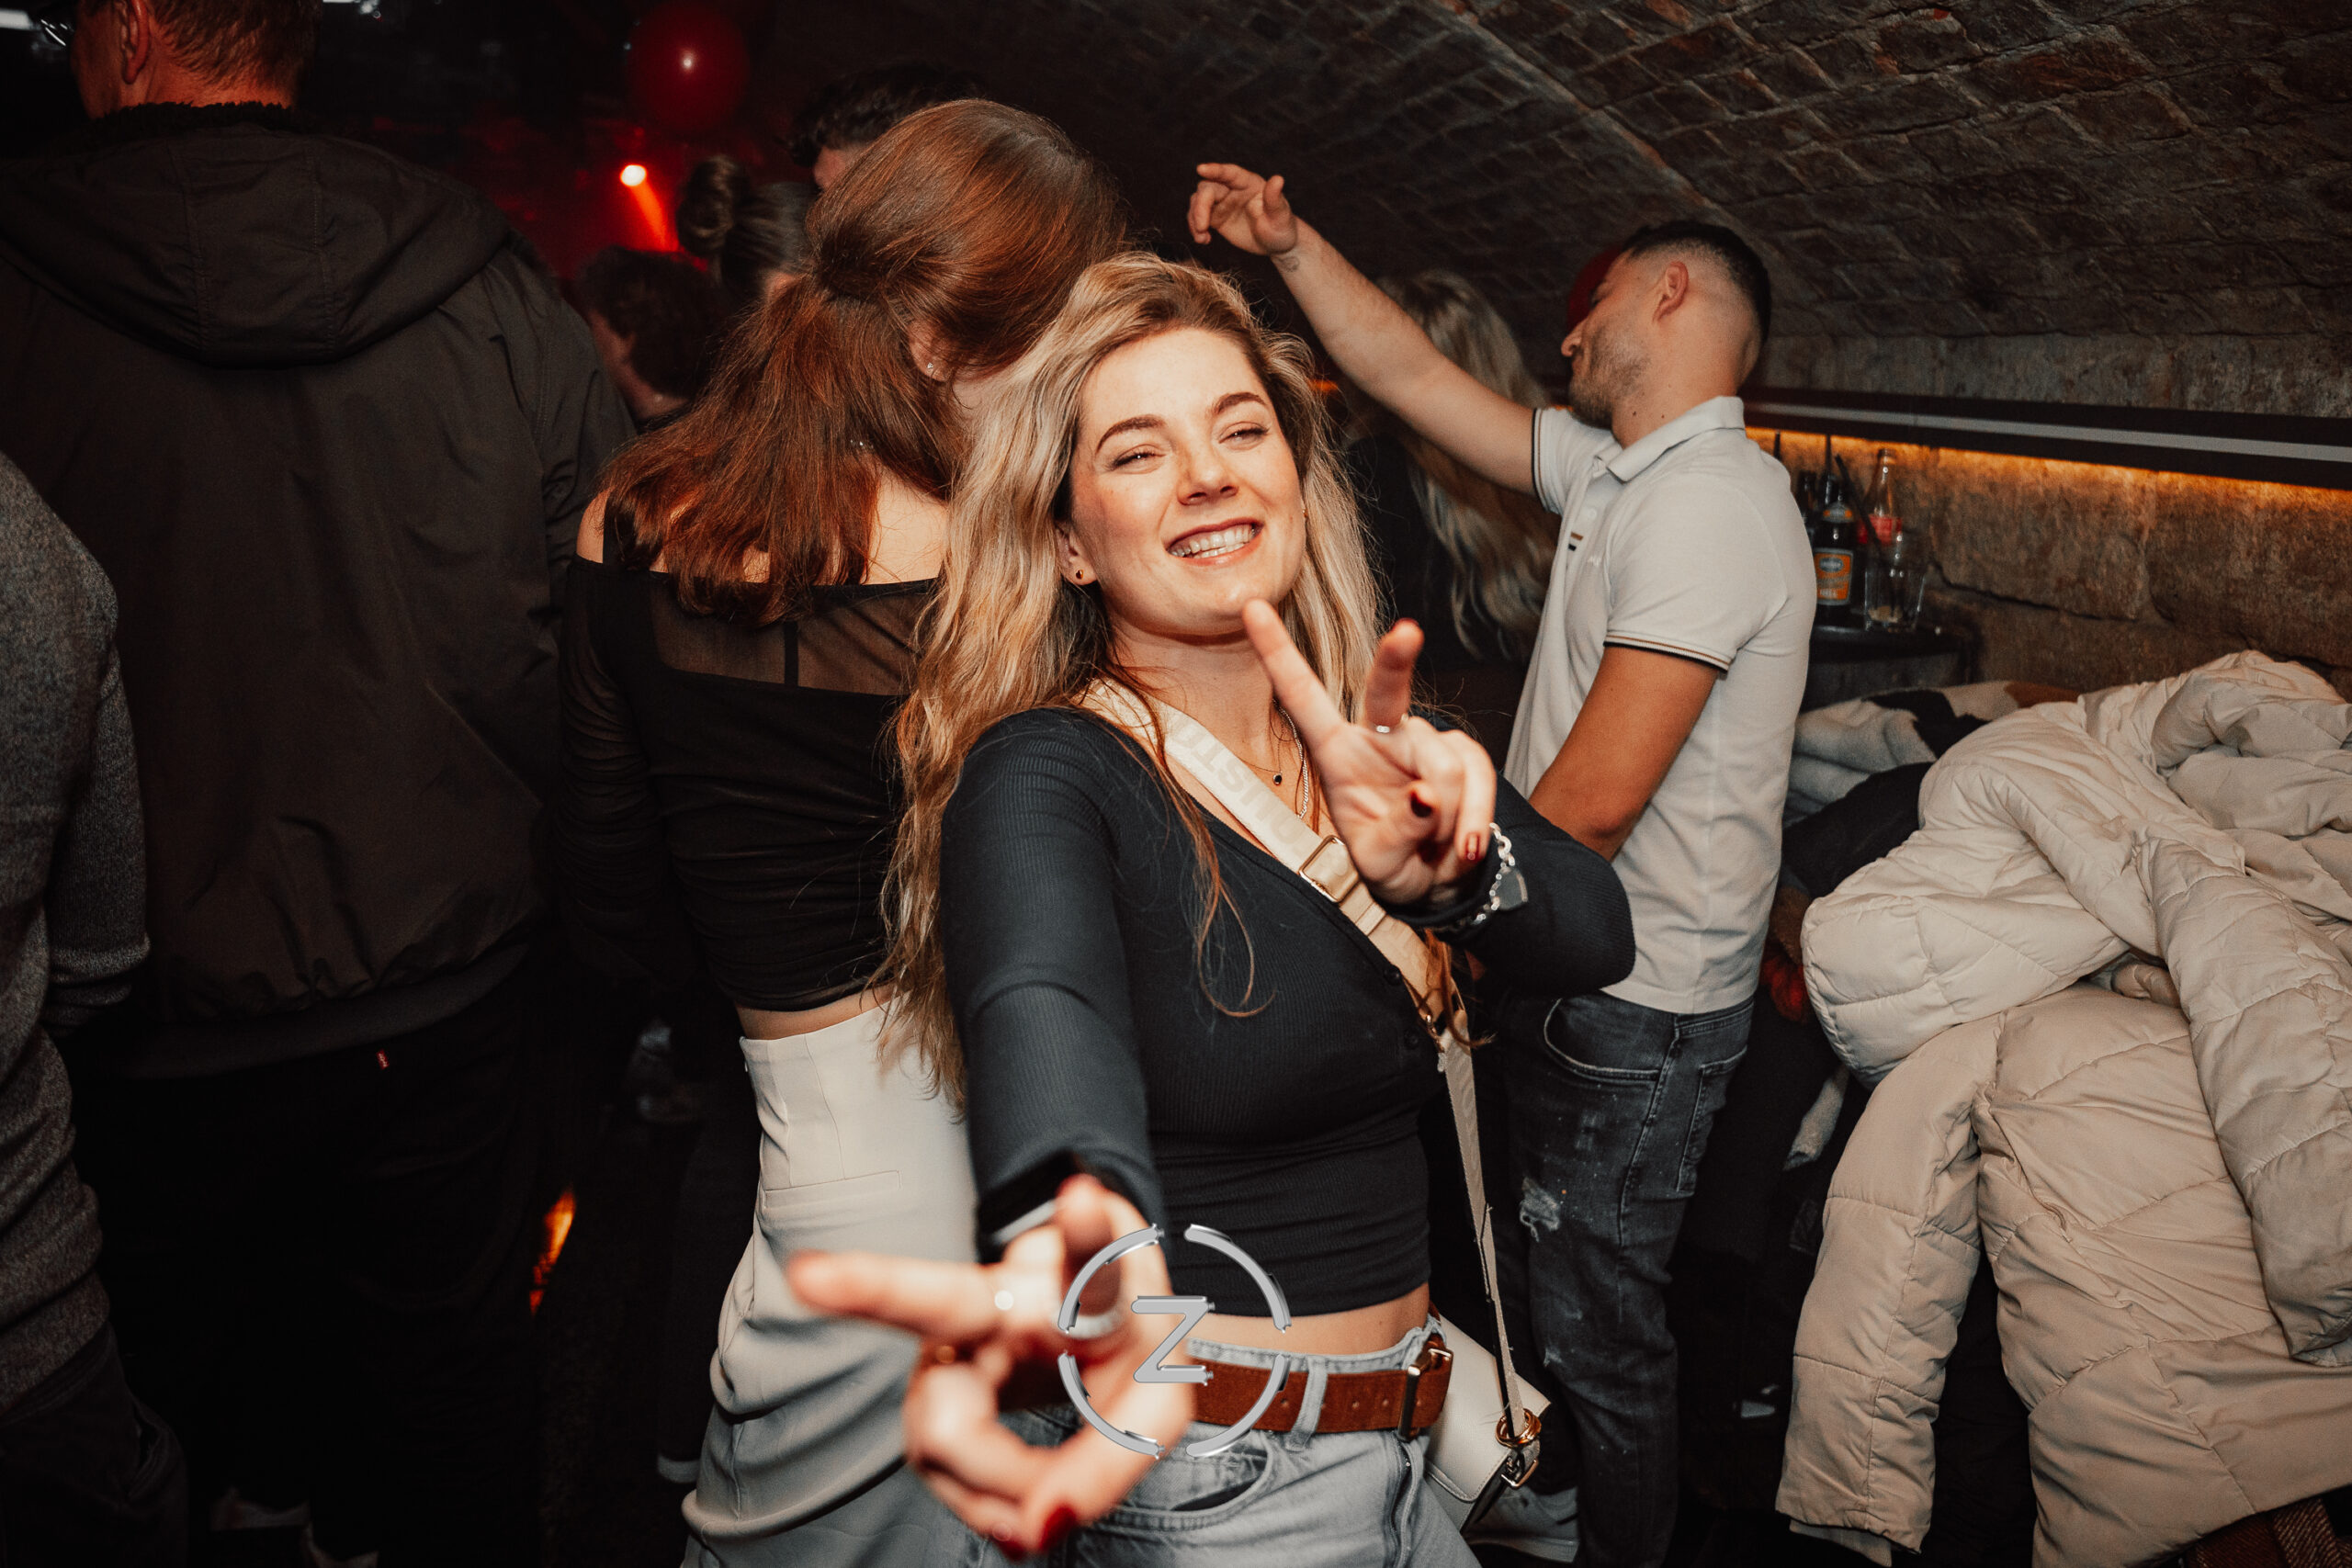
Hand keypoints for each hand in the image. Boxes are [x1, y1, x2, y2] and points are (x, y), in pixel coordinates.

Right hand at [787, 1176, 1191, 1558]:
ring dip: (1007, 1490)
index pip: (1084, 1260)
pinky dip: (993, 1511)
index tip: (1082, 1193)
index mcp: (1080, 1286)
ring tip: (1048, 1506)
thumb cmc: (1126, 1353)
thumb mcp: (1156, 1408)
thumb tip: (1034, 1528)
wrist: (1100, 1344)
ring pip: (948, 1437)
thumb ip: (1108, 1465)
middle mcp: (1001, 1302)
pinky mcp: (929, 1405)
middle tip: (808, 1275)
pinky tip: (1021, 1514)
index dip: (1084, 1230)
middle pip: (936, 1296)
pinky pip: (951, 1477)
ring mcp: (949, 1351)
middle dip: (871, 1285)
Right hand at [1187, 163, 1299, 256]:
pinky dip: (1195, 228)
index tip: (1200, 169)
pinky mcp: (1215, 217)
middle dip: (1200, 206)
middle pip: (1208, 189)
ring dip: (1194, 218)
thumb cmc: (1281, 227)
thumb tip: (1278, 179)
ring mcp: (1222, 202)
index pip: (1229, 173)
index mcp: (1248, 183)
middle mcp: (1232, 189)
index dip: (1215, 170)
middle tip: (1202, 227)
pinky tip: (1203, 240)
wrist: (1275, 243)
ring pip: (1198, 201)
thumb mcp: (1280, 215)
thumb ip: (1275, 198)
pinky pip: (1197, 217)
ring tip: (1202, 238)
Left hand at [1242, 601, 1497, 907]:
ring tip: (1435, 849)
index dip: (1278, 653)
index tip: (1250, 607)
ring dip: (1446, 819)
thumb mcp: (1380, 864)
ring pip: (1443, 766)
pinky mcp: (1463, 754)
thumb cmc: (1391, 865)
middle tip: (1407, 632)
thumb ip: (1398, 831)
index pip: (1302, 698)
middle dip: (1396, 658)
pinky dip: (1475, 817)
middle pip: (1385, 690)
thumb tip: (1426, 796)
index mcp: (1336, 754)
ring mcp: (1424, 741)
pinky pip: (1478, 777)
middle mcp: (1378, 737)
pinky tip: (1463, 847)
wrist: (1434, 881)